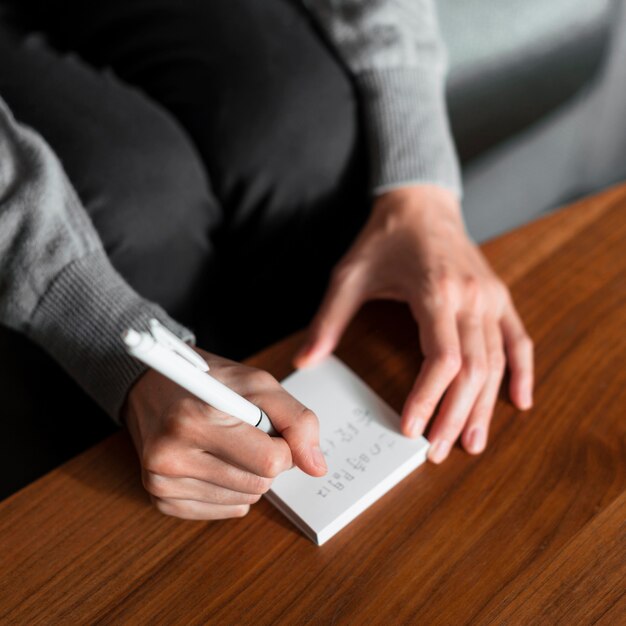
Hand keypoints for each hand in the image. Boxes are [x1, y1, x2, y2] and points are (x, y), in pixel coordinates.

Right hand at [123, 349, 326, 519]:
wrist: (153, 388)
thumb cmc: (210, 382)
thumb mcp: (259, 384)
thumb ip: (297, 421)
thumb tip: (317, 467)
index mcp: (196, 418)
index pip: (270, 461)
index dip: (283, 445)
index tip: (270, 428)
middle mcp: (172, 453)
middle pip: (259, 484)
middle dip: (266, 460)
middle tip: (245, 433)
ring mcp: (161, 481)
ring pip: (245, 501)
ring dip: (249, 475)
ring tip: (227, 444)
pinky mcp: (161, 500)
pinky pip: (225, 511)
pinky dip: (231, 490)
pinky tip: (214, 462)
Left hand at [294, 185, 532, 462]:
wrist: (420, 204)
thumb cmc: (383, 239)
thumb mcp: (349, 274)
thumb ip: (328, 320)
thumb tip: (305, 362)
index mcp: (434, 291)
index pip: (442, 359)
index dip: (429, 399)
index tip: (410, 429)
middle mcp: (471, 296)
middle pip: (473, 369)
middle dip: (455, 415)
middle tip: (438, 451)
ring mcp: (491, 297)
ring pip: (497, 362)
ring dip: (485, 406)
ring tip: (472, 442)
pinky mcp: (499, 297)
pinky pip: (518, 340)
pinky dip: (521, 373)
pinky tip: (518, 402)